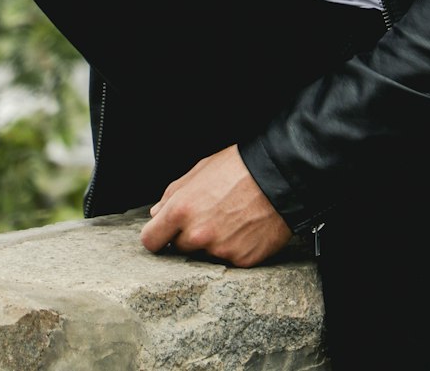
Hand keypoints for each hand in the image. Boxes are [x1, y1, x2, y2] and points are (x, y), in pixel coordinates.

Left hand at [140, 145, 291, 267]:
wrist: (279, 176)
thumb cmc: (239, 167)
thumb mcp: (200, 170)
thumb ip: (173, 193)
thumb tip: (156, 213)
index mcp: (181, 210)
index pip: (150, 240)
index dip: (156, 236)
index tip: (162, 235)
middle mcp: (197, 234)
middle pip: (179, 248)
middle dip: (189, 235)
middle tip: (210, 216)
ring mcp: (219, 250)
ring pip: (205, 254)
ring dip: (212, 242)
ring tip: (232, 219)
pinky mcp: (241, 260)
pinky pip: (230, 259)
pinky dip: (235, 247)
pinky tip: (245, 228)